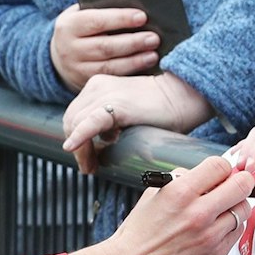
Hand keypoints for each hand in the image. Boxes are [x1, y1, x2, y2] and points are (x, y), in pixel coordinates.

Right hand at [49, 5, 158, 91]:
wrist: (61, 55)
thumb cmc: (82, 28)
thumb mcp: (83, 15)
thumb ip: (103, 12)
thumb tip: (137, 14)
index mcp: (69, 26)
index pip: (97, 21)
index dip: (120, 19)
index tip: (142, 17)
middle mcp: (69, 49)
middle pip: (104, 47)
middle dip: (132, 42)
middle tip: (154, 39)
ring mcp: (76, 69)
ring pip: (108, 67)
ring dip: (134, 61)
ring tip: (153, 55)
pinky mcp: (84, 83)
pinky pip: (109, 79)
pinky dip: (129, 74)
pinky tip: (144, 69)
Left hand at [61, 73, 212, 173]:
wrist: (184, 96)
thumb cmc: (161, 111)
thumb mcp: (125, 115)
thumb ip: (108, 125)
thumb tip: (97, 148)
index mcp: (97, 87)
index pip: (74, 116)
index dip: (75, 139)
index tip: (86, 160)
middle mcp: (96, 87)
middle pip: (70, 121)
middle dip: (77, 148)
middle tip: (89, 167)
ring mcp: (104, 93)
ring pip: (75, 124)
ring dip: (81, 150)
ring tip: (92, 166)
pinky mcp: (115, 105)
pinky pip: (89, 123)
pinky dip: (79, 136)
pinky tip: (72, 147)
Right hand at [68, 155, 254, 254]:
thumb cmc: (138, 234)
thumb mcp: (154, 195)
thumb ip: (182, 181)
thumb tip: (206, 176)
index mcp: (180, 192)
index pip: (221, 165)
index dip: (222, 168)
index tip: (219, 174)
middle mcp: (198, 213)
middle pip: (242, 185)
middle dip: (239, 183)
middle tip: (232, 188)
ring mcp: (210, 236)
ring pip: (243, 209)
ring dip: (235, 207)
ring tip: (220, 212)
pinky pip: (237, 233)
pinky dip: (230, 228)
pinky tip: (214, 230)